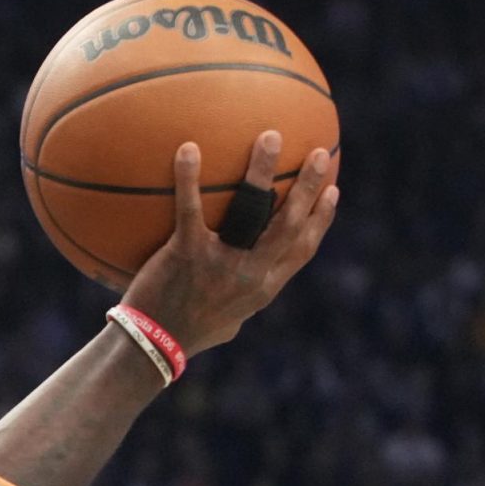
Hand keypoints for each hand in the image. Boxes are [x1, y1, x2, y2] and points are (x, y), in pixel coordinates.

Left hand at [121, 132, 338, 357]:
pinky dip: (188, 177)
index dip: (320, 219)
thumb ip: (238, 299)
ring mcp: (222, 263)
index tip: (332, 191)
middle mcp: (251, 275)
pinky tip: (188, 148)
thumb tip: (242, 290)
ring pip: (253, 211)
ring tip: (270, 136)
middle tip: (317, 153)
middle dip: (308, 186)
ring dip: (263, 172)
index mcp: (263, 288)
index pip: (302, 249)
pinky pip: (190, 209)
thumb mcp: (224, 323)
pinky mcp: (188, 255)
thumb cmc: (184, 334)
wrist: (152, 349)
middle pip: (290, 224)